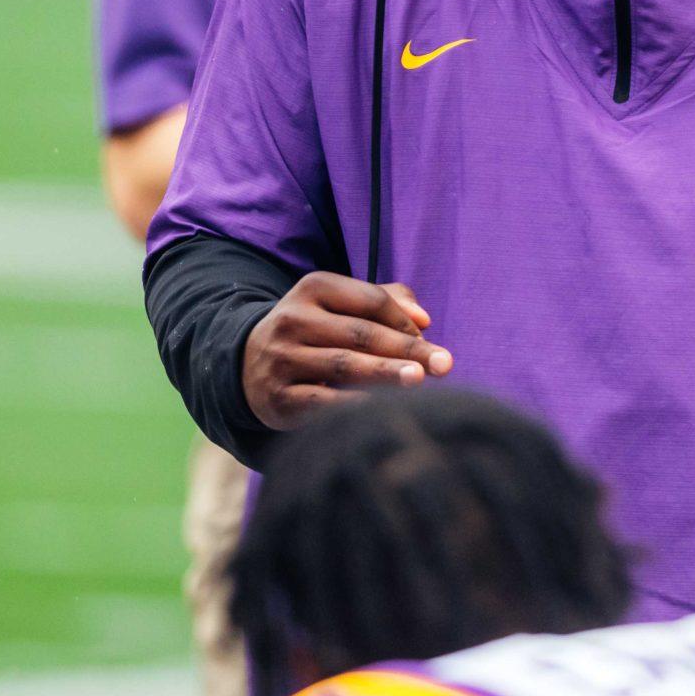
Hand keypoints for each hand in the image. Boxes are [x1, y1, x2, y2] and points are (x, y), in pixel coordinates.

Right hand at [243, 274, 450, 429]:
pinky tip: (382, 407)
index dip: (405, 320)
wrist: (249, 365)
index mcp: (314, 288)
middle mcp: (293, 319)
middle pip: (362, 333)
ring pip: (344, 365)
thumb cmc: (317, 332)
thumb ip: (387, 302)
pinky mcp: (278, 396)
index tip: (430, 337)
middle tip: (444, 364)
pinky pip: (322, 401)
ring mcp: (282, 358)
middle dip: (408, 349)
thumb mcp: (341, 306)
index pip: (372, 300)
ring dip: (386, 373)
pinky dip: (354, 403)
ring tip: (419, 379)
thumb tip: (424, 319)